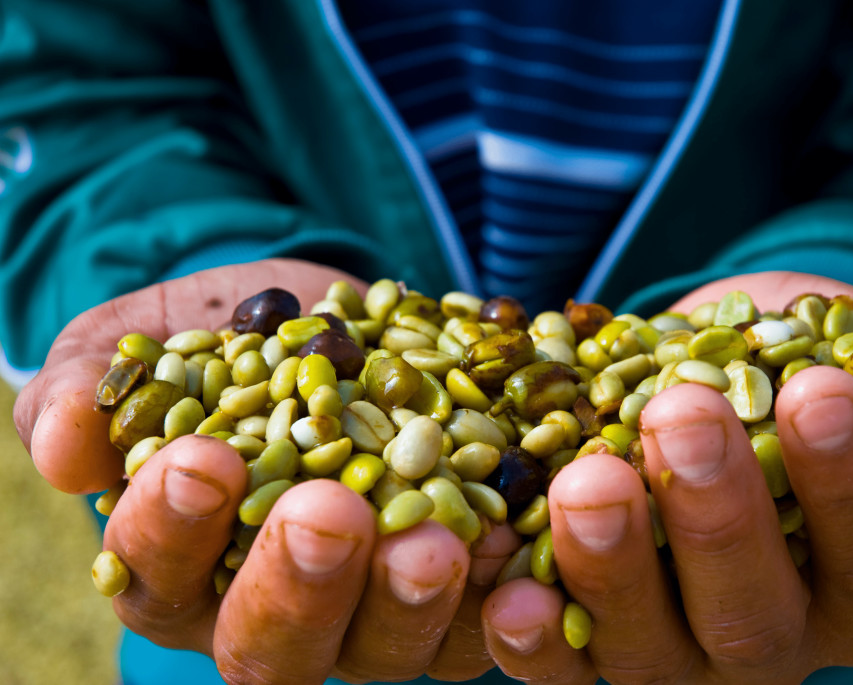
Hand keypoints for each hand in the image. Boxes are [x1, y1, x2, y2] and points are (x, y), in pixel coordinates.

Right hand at [13, 258, 512, 683]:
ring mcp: (375, 610)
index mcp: (184, 566)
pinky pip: (486, 617)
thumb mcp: (154, 336)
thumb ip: (99, 384)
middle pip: (276, 642)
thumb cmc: (229, 337)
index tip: (200, 457)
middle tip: (327, 514)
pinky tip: (518, 538)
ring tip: (437, 541)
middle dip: (300, 583)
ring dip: (411, 603)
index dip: (173, 527)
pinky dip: (507, 588)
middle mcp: (278, 608)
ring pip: (387, 646)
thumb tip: (59, 441)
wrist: (341, 322)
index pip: (161, 572)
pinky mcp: (462, 586)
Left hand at [480, 271, 852, 683]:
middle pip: (753, 616)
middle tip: (683, 416)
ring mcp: (673, 650)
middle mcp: (770, 637)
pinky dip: (532, 640)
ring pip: (650, 651)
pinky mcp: (587, 641)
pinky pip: (560, 668)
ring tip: (588, 480)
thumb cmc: (800, 364)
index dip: (852, 481)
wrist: (698, 366)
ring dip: (614, 569)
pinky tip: (506, 595)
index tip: (819, 389)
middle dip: (718, 516)